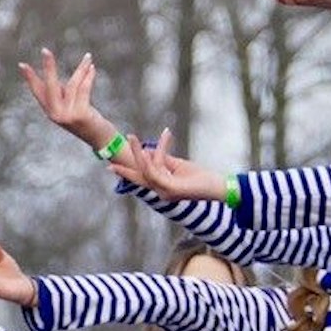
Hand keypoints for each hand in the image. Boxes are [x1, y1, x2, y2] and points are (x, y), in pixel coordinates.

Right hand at [18, 48, 116, 150]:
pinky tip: (92, 68)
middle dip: (48, 67)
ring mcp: (68, 115)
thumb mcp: (71, 107)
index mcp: (50, 111)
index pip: (37, 91)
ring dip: (82, 69)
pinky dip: (89, 77)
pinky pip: (84, 90)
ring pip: (72, 85)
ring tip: (88, 57)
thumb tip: (56, 76)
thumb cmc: (86, 120)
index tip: (22, 64)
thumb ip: (63, 94)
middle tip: (45, 50)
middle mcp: (56, 114)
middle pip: (50, 86)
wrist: (100, 139)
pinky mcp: (81, 115)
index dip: (30, 78)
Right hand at [109, 128, 227, 201]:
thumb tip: (148, 150)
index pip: (142, 178)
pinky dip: (150, 160)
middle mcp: (161, 192)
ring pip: (146, 171)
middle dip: (125, 165)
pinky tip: (145, 149)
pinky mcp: (172, 190)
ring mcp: (166, 193)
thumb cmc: (201, 177)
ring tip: (132, 137)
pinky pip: (156, 174)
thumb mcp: (178, 165)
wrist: (218, 186)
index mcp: (162, 188)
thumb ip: (163, 159)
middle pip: (139, 176)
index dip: (128, 170)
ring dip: (138, 154)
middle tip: (112, 155)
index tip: (115, 160)